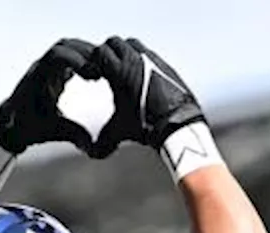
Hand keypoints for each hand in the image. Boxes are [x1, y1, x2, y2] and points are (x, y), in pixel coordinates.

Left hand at [0, 38, 97, 153]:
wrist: (14, 127)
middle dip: (87, 54)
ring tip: (101, 72)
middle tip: (102, 72)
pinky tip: (95, 74)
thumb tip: (90, 146)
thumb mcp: (52, 131)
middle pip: (66, 46)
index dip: (78, 60)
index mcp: (39, 78)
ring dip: (86, 55)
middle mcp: (42, 68)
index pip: (57, 55)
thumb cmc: (29, 127)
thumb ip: (72, 135)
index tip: (93, 76)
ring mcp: (48, 68)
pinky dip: (83, 60)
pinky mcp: (53, 71)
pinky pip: (69, 56)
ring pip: (68, 48)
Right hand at [85, 36, 204, 158]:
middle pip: (114, 42)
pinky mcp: (163, 62)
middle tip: (107, 68)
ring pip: (131, 43)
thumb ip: (103, 138)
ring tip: (123, 69)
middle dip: (108, 53)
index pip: (99, 51)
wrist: (177, 123)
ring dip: (124, 52)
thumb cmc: (146, 126)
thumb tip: (92, 153)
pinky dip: (140, 58)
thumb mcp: (119, 131)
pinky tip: (140, 75)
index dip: (94, 61)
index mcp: (119, 71)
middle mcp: (134, 59)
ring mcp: (151, 58)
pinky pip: (147, 52)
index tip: (95, 74)